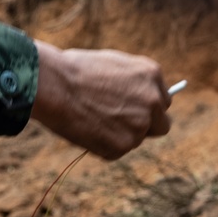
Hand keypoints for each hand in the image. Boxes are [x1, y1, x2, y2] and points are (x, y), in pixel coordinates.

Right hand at [30, 42, 170, 159]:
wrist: (55, 85)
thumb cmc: (74, 70)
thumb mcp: (113, 65)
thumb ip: (132, 82)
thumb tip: (136, 98)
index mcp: (151, 75)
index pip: (162, 101)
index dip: (147, 107)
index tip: (134, 111)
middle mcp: (153, 101)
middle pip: (161, 125)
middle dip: (146, 127)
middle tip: (121, 125)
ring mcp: (140, 125)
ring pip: (136, 139)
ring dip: (119, 135)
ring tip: (92, 120)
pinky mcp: (123, 146)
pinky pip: (116, 151)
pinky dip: (103, 145)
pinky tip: (86, 129)